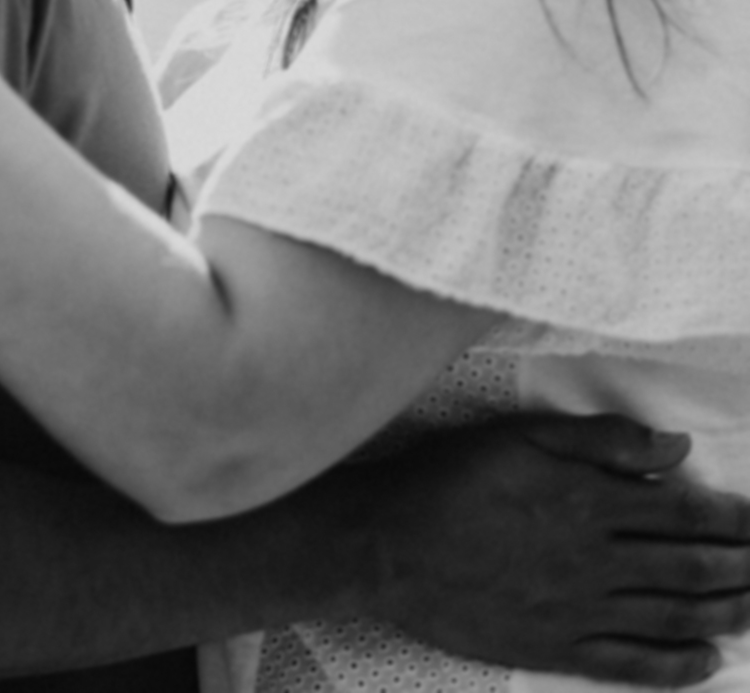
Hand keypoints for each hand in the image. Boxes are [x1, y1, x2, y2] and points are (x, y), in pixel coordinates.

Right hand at [349, 415, 749, 684]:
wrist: (388, 544)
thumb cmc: (452, 477)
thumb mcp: (523, 436)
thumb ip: (603, 442)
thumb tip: (676, 449)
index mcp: (589, 501)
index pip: (682, 512)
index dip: (729, 518)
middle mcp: (595, 560)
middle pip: (687, 568)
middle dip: (739, 567)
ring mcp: (577, 610)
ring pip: (670, 616)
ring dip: (723, 612)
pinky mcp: (555, 648)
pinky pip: (630, 665)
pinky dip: (675, 666)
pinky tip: (705, 660)